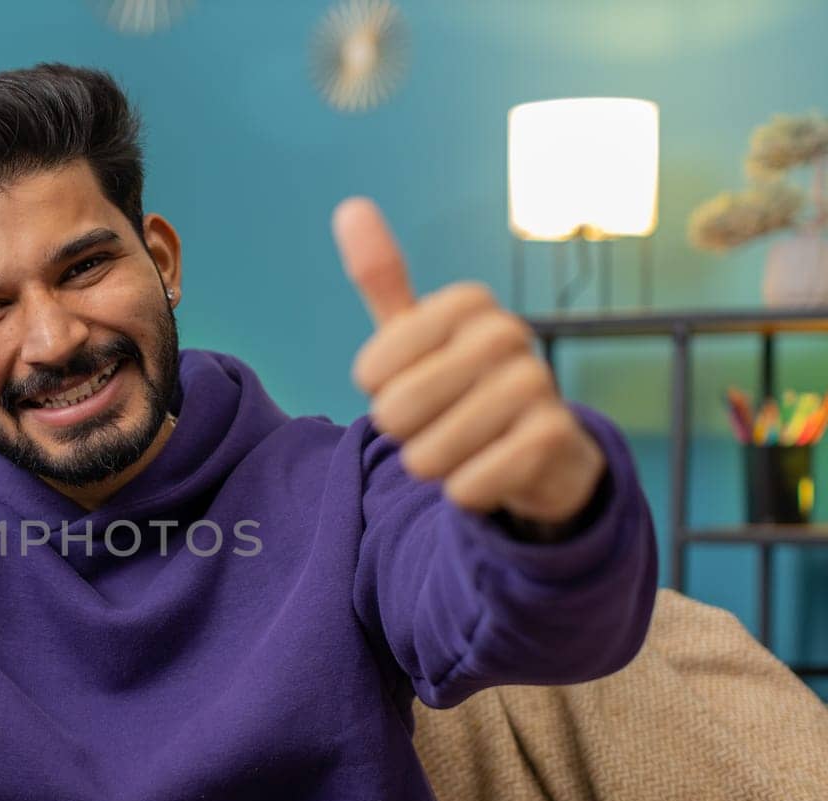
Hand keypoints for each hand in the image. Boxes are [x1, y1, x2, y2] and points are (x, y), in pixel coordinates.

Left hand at [332, 197, 604, 528]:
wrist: (540, 449)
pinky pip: (469, 484)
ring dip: (431, 465)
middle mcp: (508, 333)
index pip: (374, 368)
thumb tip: (350, 206)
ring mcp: (537, 384)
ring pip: (429, 453)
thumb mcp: (418, 334)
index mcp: (467, 303)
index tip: (400, 384)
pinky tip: (484, 474)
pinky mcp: (554, 439)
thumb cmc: (462, 385)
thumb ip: (385, 280)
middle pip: (398, 411)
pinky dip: (463, 491)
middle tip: (432, 423)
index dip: (376, 392)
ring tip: (457, 449)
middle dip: (402, 434)